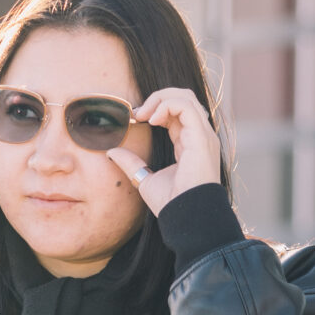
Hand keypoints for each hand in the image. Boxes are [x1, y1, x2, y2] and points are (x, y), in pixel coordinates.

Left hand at [108, 85, 221, 217]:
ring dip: (160, 98)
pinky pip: (185, 106)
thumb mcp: (145, 179)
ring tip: (143, 114)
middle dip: (158, 98)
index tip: (134, 119)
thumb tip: (112, 152)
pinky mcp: (201, 137)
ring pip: (185, 96)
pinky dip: (166, 105)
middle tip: (137, 113)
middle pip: (183, 98)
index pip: (176, 112)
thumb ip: (131, 163)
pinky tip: (151, 119)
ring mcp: (203, 135)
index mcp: (190, 144)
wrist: (186, 218)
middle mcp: (200, 136)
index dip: (155, 109)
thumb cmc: (171, 204)